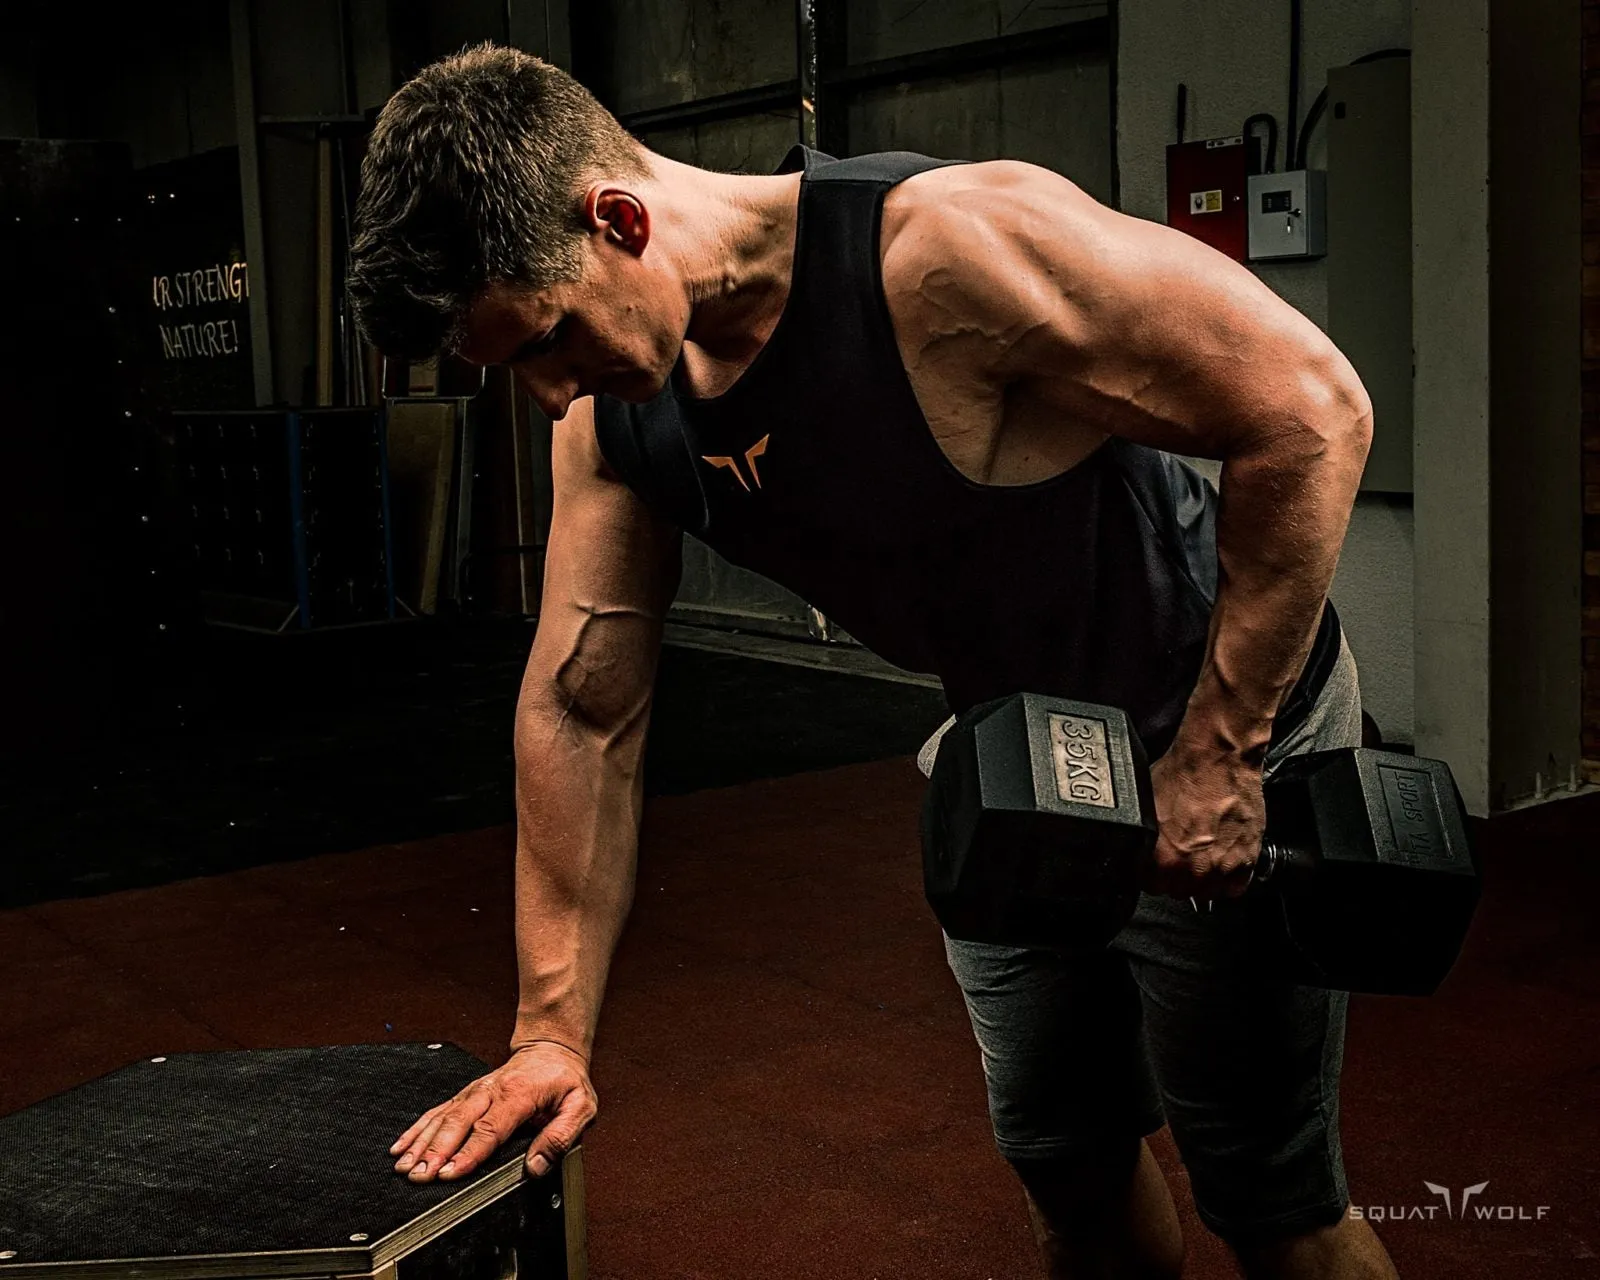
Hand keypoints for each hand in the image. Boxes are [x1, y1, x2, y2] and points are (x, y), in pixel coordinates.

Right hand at [390, 1041, 596, 1182]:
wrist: (551, 1049)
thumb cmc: (564, 1079)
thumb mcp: (580, 1107)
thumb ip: (561, 1137)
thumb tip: (537, 1166)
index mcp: (519, 1094)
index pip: (490, 1128)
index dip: (468, 1153)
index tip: (450, 1172)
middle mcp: (491, 1090)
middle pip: (459, 1122)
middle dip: (436, 1150)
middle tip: (419, 1175)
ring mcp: (475, 1091)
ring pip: (442, 1116)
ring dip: (421, 1142)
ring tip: (404, 1166)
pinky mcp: (465, 1095)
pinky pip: (437, 1110)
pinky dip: (416, 1128)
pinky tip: (401, 1146)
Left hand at [1142, 746, 1265, 902]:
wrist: (1218, 759)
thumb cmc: (1183, 775)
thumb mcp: (1144, 807)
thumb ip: (1143, 838)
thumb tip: (1138, 849)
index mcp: (1161, 857)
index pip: (1150, 886)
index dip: (1153, 873)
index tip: (1158, 864)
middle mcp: (1191, 868)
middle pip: (1177, 891)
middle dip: (1176, 876)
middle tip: (1181, 854)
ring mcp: (1220, 867)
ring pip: (1206, 893)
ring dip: (1202, 880)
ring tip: (1201, 857)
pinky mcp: (1246, 860)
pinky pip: (1234, 889)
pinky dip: (1229, 879)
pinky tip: (1221, 860)